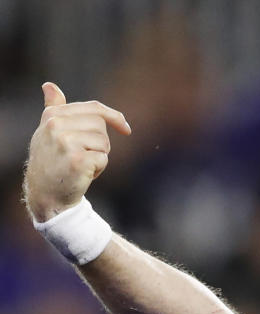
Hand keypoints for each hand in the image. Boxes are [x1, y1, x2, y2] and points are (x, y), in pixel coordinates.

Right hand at [23, 82, 130, 221]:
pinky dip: (98, 169)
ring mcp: (66, 142)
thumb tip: (49, 86)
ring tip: (81, 166)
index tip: (126, 129)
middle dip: (101, 143)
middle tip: (85, 157)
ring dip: (99, 157)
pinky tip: (83, 175)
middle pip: (101, 126)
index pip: (94, 108)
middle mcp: (56, 125)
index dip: (114, 117)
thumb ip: (53, 109)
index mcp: (53, 115)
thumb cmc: (50, 162)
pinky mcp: (76, 159)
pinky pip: (103, 159)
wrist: (45, 193)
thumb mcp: (48, 132)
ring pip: (103, 143)